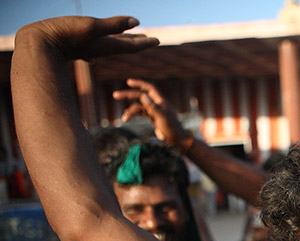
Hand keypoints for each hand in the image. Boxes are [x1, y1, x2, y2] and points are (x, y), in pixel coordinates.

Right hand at [18, 16, 157, 61]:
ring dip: (121, 41)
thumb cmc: (65, 34)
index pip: (132, 45)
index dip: (145, 42)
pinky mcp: (75, 46)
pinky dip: (99, 44)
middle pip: (123, 45)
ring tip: (129, 38)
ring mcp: (87, 48)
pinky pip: (92, 47)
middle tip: (150, 39)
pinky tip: (95, 55)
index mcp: (106, 45)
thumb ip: (114, 25)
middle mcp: (99, 49)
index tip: (158, 41)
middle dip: (137, 42)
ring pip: (109, 44)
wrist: (38, 44)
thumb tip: (137, 22)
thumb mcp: (92, 26)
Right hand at [112, 79, 191, 147]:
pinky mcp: (152, 117)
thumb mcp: (162, 118)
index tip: (128, 82)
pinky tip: (126, 118)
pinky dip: (133, 115)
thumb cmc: (172, 129)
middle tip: (115, 95)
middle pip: (140, 96)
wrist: (176, 140)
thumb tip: (143, 95)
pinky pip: (140, 113)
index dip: (139, 84)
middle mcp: (157, 104)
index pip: (149, 88)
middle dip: (128, 95)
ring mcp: (154, 110)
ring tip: (124, 119)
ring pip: (138, 106)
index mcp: (161, 101)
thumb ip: (152, 107)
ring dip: (130, 111)